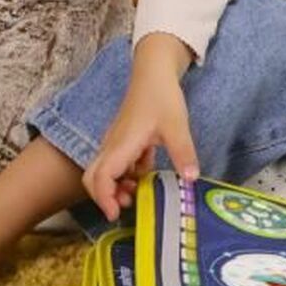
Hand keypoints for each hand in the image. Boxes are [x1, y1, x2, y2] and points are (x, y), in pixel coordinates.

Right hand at [82, 34, 198, 220]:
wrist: (153, 72)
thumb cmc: (161, 96)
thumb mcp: (177, 126)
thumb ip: (183, 153)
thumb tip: (191, 179)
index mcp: (121, 144)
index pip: (101, 177)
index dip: (104, 198)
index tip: (116, 214)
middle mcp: (113, 145)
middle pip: (93, 177)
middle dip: (104, 196)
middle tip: (125, 207)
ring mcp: (116, 142)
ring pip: (105, 171)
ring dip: (116, 187)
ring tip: (138, 194)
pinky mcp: (124, 140)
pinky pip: (119, 163)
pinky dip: (127, 175)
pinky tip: (146, 176)